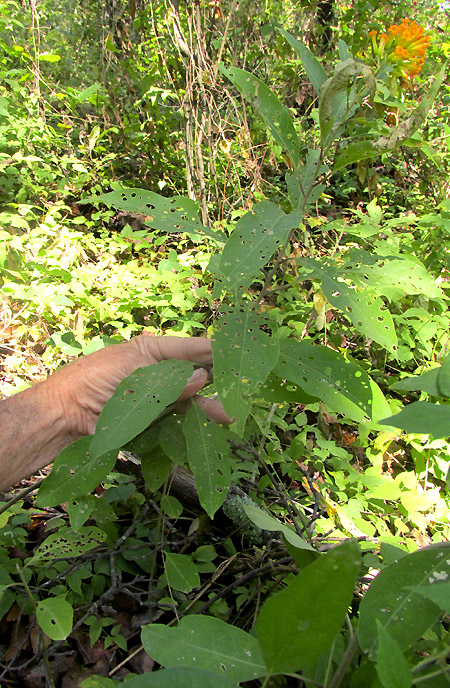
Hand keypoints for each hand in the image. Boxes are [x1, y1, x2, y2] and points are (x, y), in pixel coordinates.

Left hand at [51, 334, 229, 435]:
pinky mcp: (151, 419)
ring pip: (190, 398)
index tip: (238, 349)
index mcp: (151, 349)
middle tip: (241, 385)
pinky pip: (178, 417)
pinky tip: (210, 423)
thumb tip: (202, 378)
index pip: (189, 347)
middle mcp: (157, 372)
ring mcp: (156, 396)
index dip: (213, 349)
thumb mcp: (133, 372)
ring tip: (228, 415)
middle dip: (217, 379)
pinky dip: (194, 421)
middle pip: (194, 374)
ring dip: (208, 405)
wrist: (65, 415)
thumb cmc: (93, 381)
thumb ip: (169, 379)